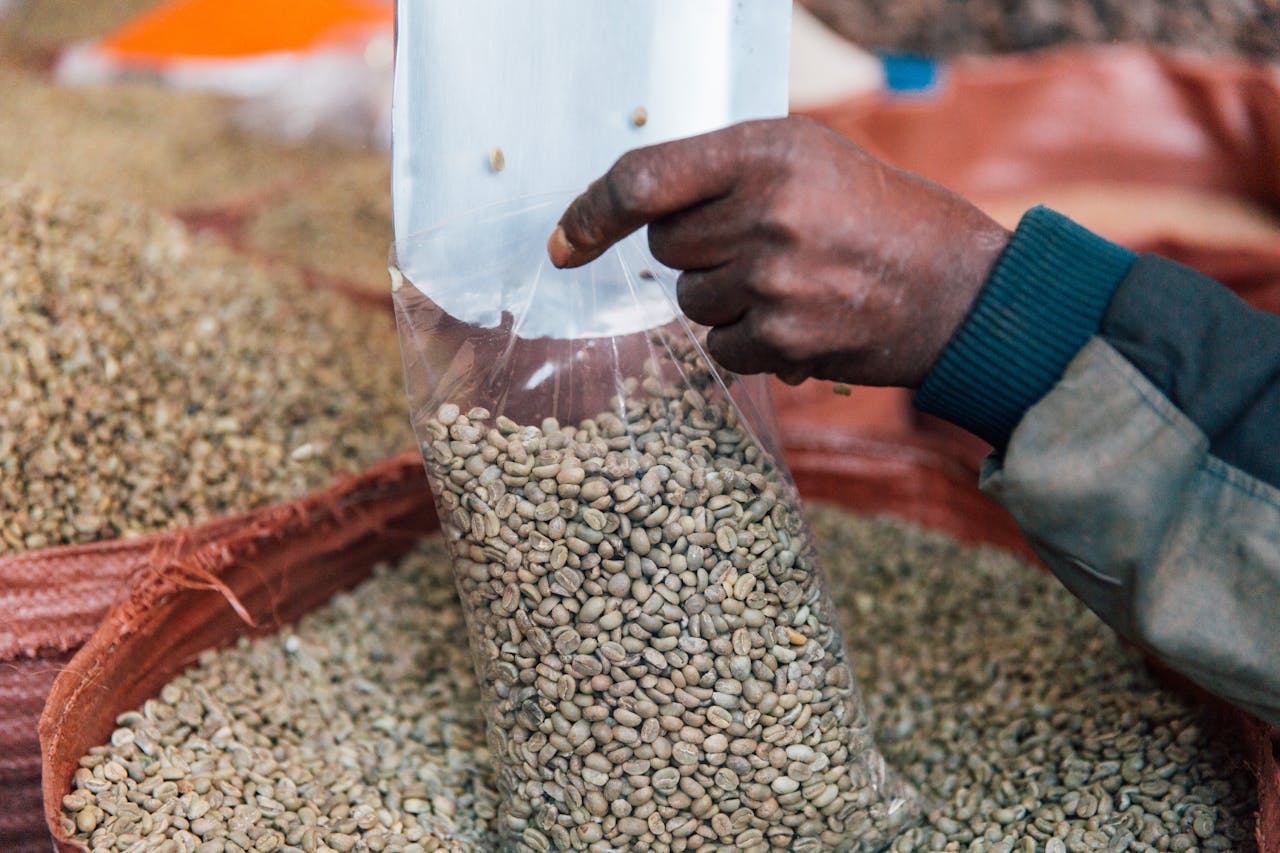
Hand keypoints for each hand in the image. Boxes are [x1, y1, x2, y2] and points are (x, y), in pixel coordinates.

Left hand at [548, 117, 1009, 387]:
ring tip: (792, 282)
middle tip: (761, 245)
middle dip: (698, 252)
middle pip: (666, 249)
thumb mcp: (809, 158)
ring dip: (725, 298)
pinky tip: (800, 320)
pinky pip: (720, 348)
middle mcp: (768, 212)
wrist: (958, 290)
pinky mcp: (784, 341)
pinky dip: (749, 342)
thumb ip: (725, 170)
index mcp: (768, 151)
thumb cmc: (878, 215)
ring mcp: (775, 280)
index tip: (564, 244)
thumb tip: (629, 206)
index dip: (590, 213)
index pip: (642, 180)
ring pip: (690, 302)